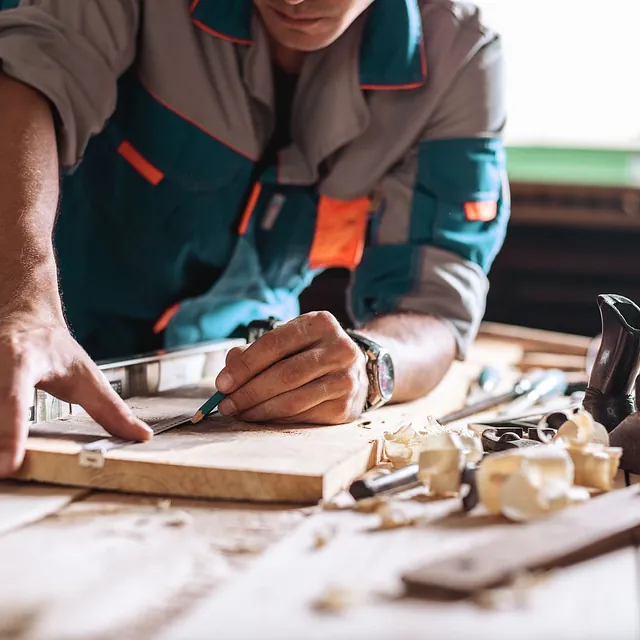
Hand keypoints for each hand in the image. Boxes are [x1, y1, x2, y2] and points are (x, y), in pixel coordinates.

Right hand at [0, 306, 152, 476]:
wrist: (22, 314)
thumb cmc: (52, 347)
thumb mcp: (86, 375)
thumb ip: (111, 409)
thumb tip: (141, 436)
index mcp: (20, 360)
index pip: (12, 398)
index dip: (9, 433)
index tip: (9, 466)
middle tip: (6, 475)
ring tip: (5, 467)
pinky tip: (1, 450)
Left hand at [215, 311, 368, 424]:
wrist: (353, 370)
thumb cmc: (310, 353)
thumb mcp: (288, 341)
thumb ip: (256, 351)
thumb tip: (230, 368)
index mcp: (321, 324)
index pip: (276, 344)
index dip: (245, 365)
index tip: (222, 383)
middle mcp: (340, 349)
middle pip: (285, 374)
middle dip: (249, 392)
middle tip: (226, 404)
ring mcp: (346, 379)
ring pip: (293, 400)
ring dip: (259, 410)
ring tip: (239, 412)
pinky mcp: (345, 407)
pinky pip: (303, 417)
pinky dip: (277, 420)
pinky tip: (262, 418)